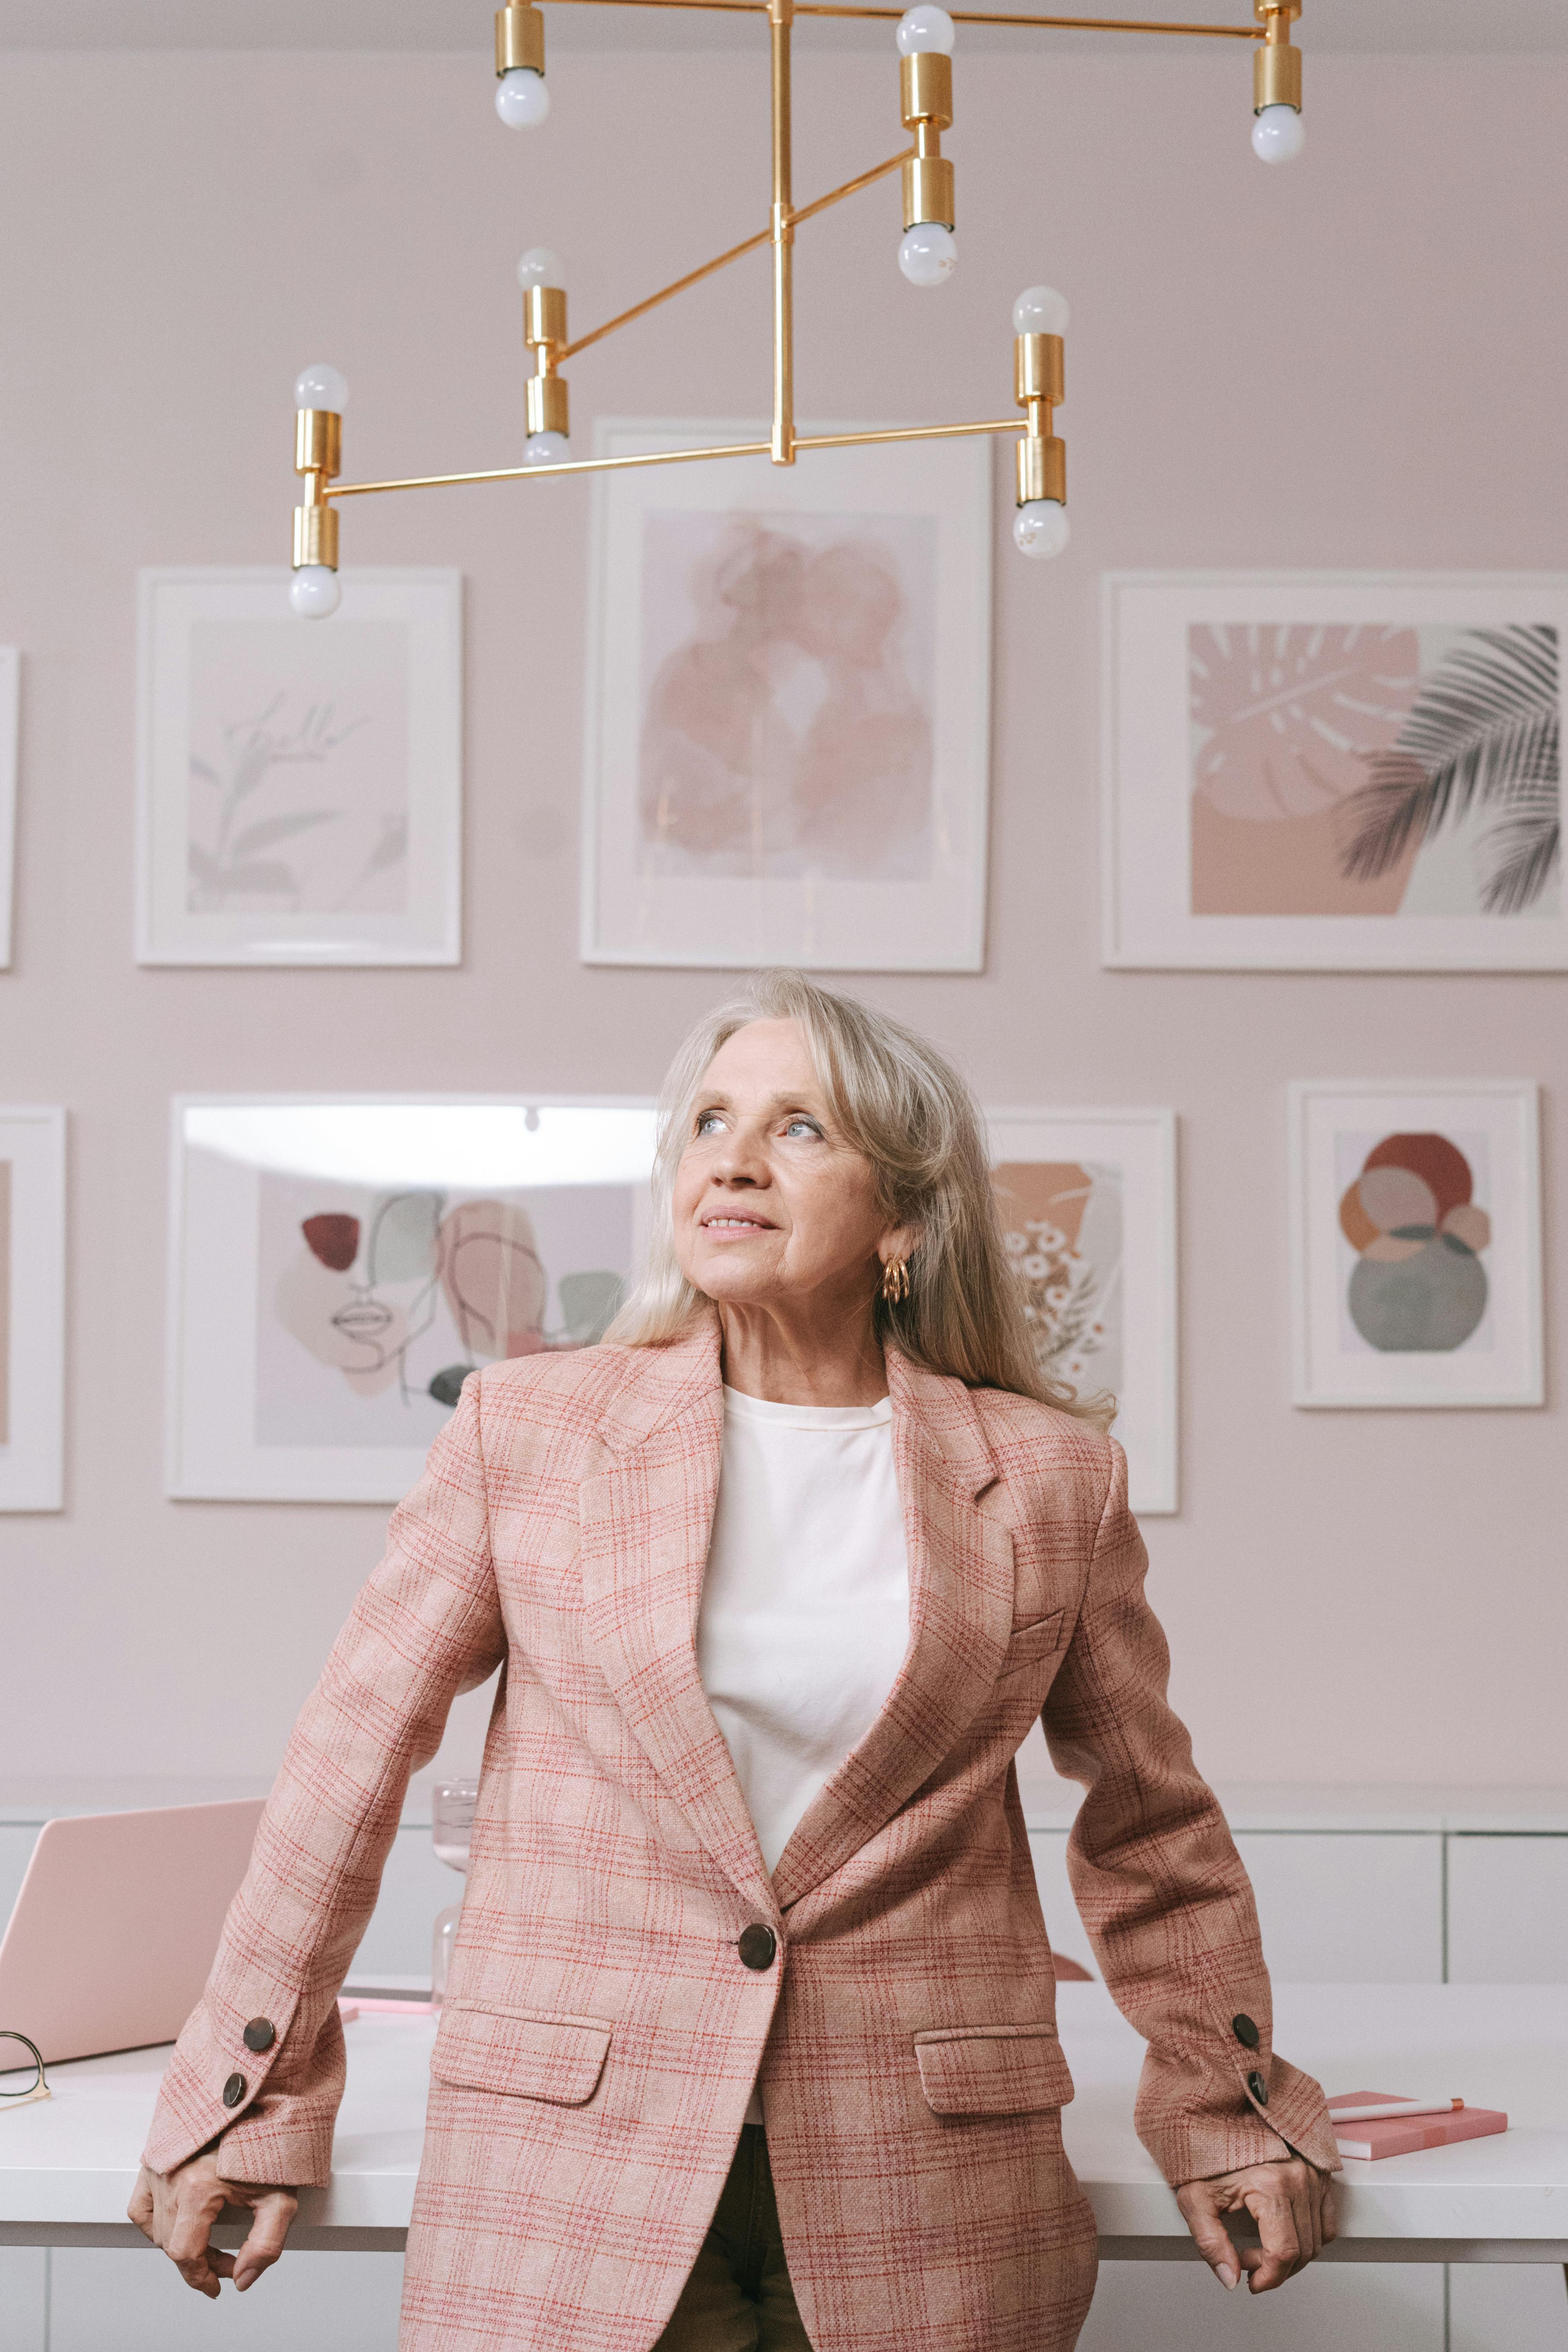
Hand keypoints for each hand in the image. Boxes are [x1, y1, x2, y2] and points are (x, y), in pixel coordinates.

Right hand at [128, 2152, 297, 2296]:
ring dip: (181, 2243)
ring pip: (157, 2227)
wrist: (258, 2096)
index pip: (185, 2254)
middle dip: (201, 2261)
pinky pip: (141, 2204)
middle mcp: (171, 2178)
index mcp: (196, 2188)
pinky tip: (177, 2223)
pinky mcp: (156, 2159)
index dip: (203, 2278)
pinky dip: (154, 2221)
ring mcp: (159, 2168)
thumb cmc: (268, 2139)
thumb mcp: (280, 2197)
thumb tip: (243, 2278)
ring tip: (208, 2242)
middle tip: (227, 2261)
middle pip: (172, 2243)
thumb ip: (265, 2245)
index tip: (218, 2285)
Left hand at [1175, 2156, 1336, 2293]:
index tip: (1250, 2281)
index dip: (1267, 2277)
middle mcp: (1299, 2179)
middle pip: (1302, 2251)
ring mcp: (1313, 2175)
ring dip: (1291, 2255)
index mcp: (1271, 2185)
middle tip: (1247, 2259)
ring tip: (1261, 2245)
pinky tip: (1284, 2232)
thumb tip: (1230, 2278)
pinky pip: (1327, 2221)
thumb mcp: (1195, 2196)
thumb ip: (1210, 2242)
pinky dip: (1310, 2237)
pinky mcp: (1320, 2173)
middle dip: (1274, 2268)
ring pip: (1317, 2240)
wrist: (1217, 2113)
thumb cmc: (1207, 2149)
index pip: (1283, 2253)